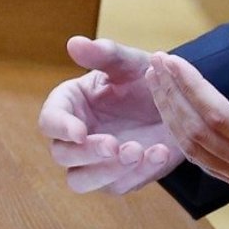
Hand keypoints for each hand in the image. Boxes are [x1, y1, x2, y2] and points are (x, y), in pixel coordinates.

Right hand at [38, 36, 184, 193]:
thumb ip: (104, 54)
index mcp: (69, 105)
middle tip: (115, 145)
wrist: (178, 104)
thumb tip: (74, 43)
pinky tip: (160, 152)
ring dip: (106, 171)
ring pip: (81, 181)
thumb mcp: (129, 63)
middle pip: (63, 156)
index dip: (60, 128)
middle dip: (87, 153)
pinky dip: (139, 172)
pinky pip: (119, 185)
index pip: (50, 121)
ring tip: (138, 150)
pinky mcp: (117, 179)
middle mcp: (75, 137)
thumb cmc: (144, 79)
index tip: (79, 131)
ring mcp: (94, 162)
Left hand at [145, 49, 228, 192]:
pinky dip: (179, 131)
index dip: (190, 87)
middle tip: (156, 62)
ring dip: (170, 112)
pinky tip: (170, 106)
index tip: (171, 60)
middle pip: (197, 133)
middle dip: (171, 96)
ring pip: (193, 149)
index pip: (218, 117)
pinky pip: (200, 157)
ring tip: (156, 78)